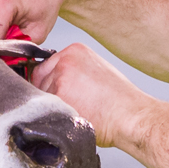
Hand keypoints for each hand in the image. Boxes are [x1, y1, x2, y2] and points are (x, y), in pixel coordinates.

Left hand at [31, 43, 145, 147]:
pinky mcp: (58, 95)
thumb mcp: (95, 72)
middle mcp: (65, 60)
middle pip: (38, 81)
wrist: (130, 115)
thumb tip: (52, 82)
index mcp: (75, 50)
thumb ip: (72, 72)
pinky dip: (53, 116)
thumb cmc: (118, 100)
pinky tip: (73, 116)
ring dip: (51, 107)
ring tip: (76, 111)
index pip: (44, 67)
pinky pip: (43, 108)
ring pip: (39, 96)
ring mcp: (60, 77)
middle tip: (70, 106)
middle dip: (47, 96)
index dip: (47, 85)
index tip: (57, 95)